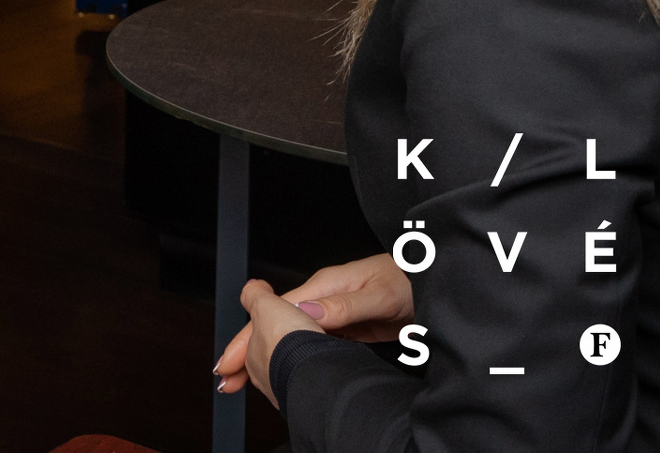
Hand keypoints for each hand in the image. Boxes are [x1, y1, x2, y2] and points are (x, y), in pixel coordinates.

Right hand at [215, 253, 414, 396]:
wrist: (434, 279)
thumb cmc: (410, 279)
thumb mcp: (380, 293)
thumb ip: (345, 305)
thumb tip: (307, 313)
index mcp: (325, 285)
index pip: (277, 311)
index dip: (250, 335)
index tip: (232, 356)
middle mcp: (324, 298)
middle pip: (275, 324)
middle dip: (246, 348)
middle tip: (226, 375)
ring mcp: (333, 312)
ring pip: (290, 336)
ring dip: (266, 355)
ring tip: (245, 379)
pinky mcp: (345, 326)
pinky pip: (310, 343)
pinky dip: (291, 357)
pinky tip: (284, 371)